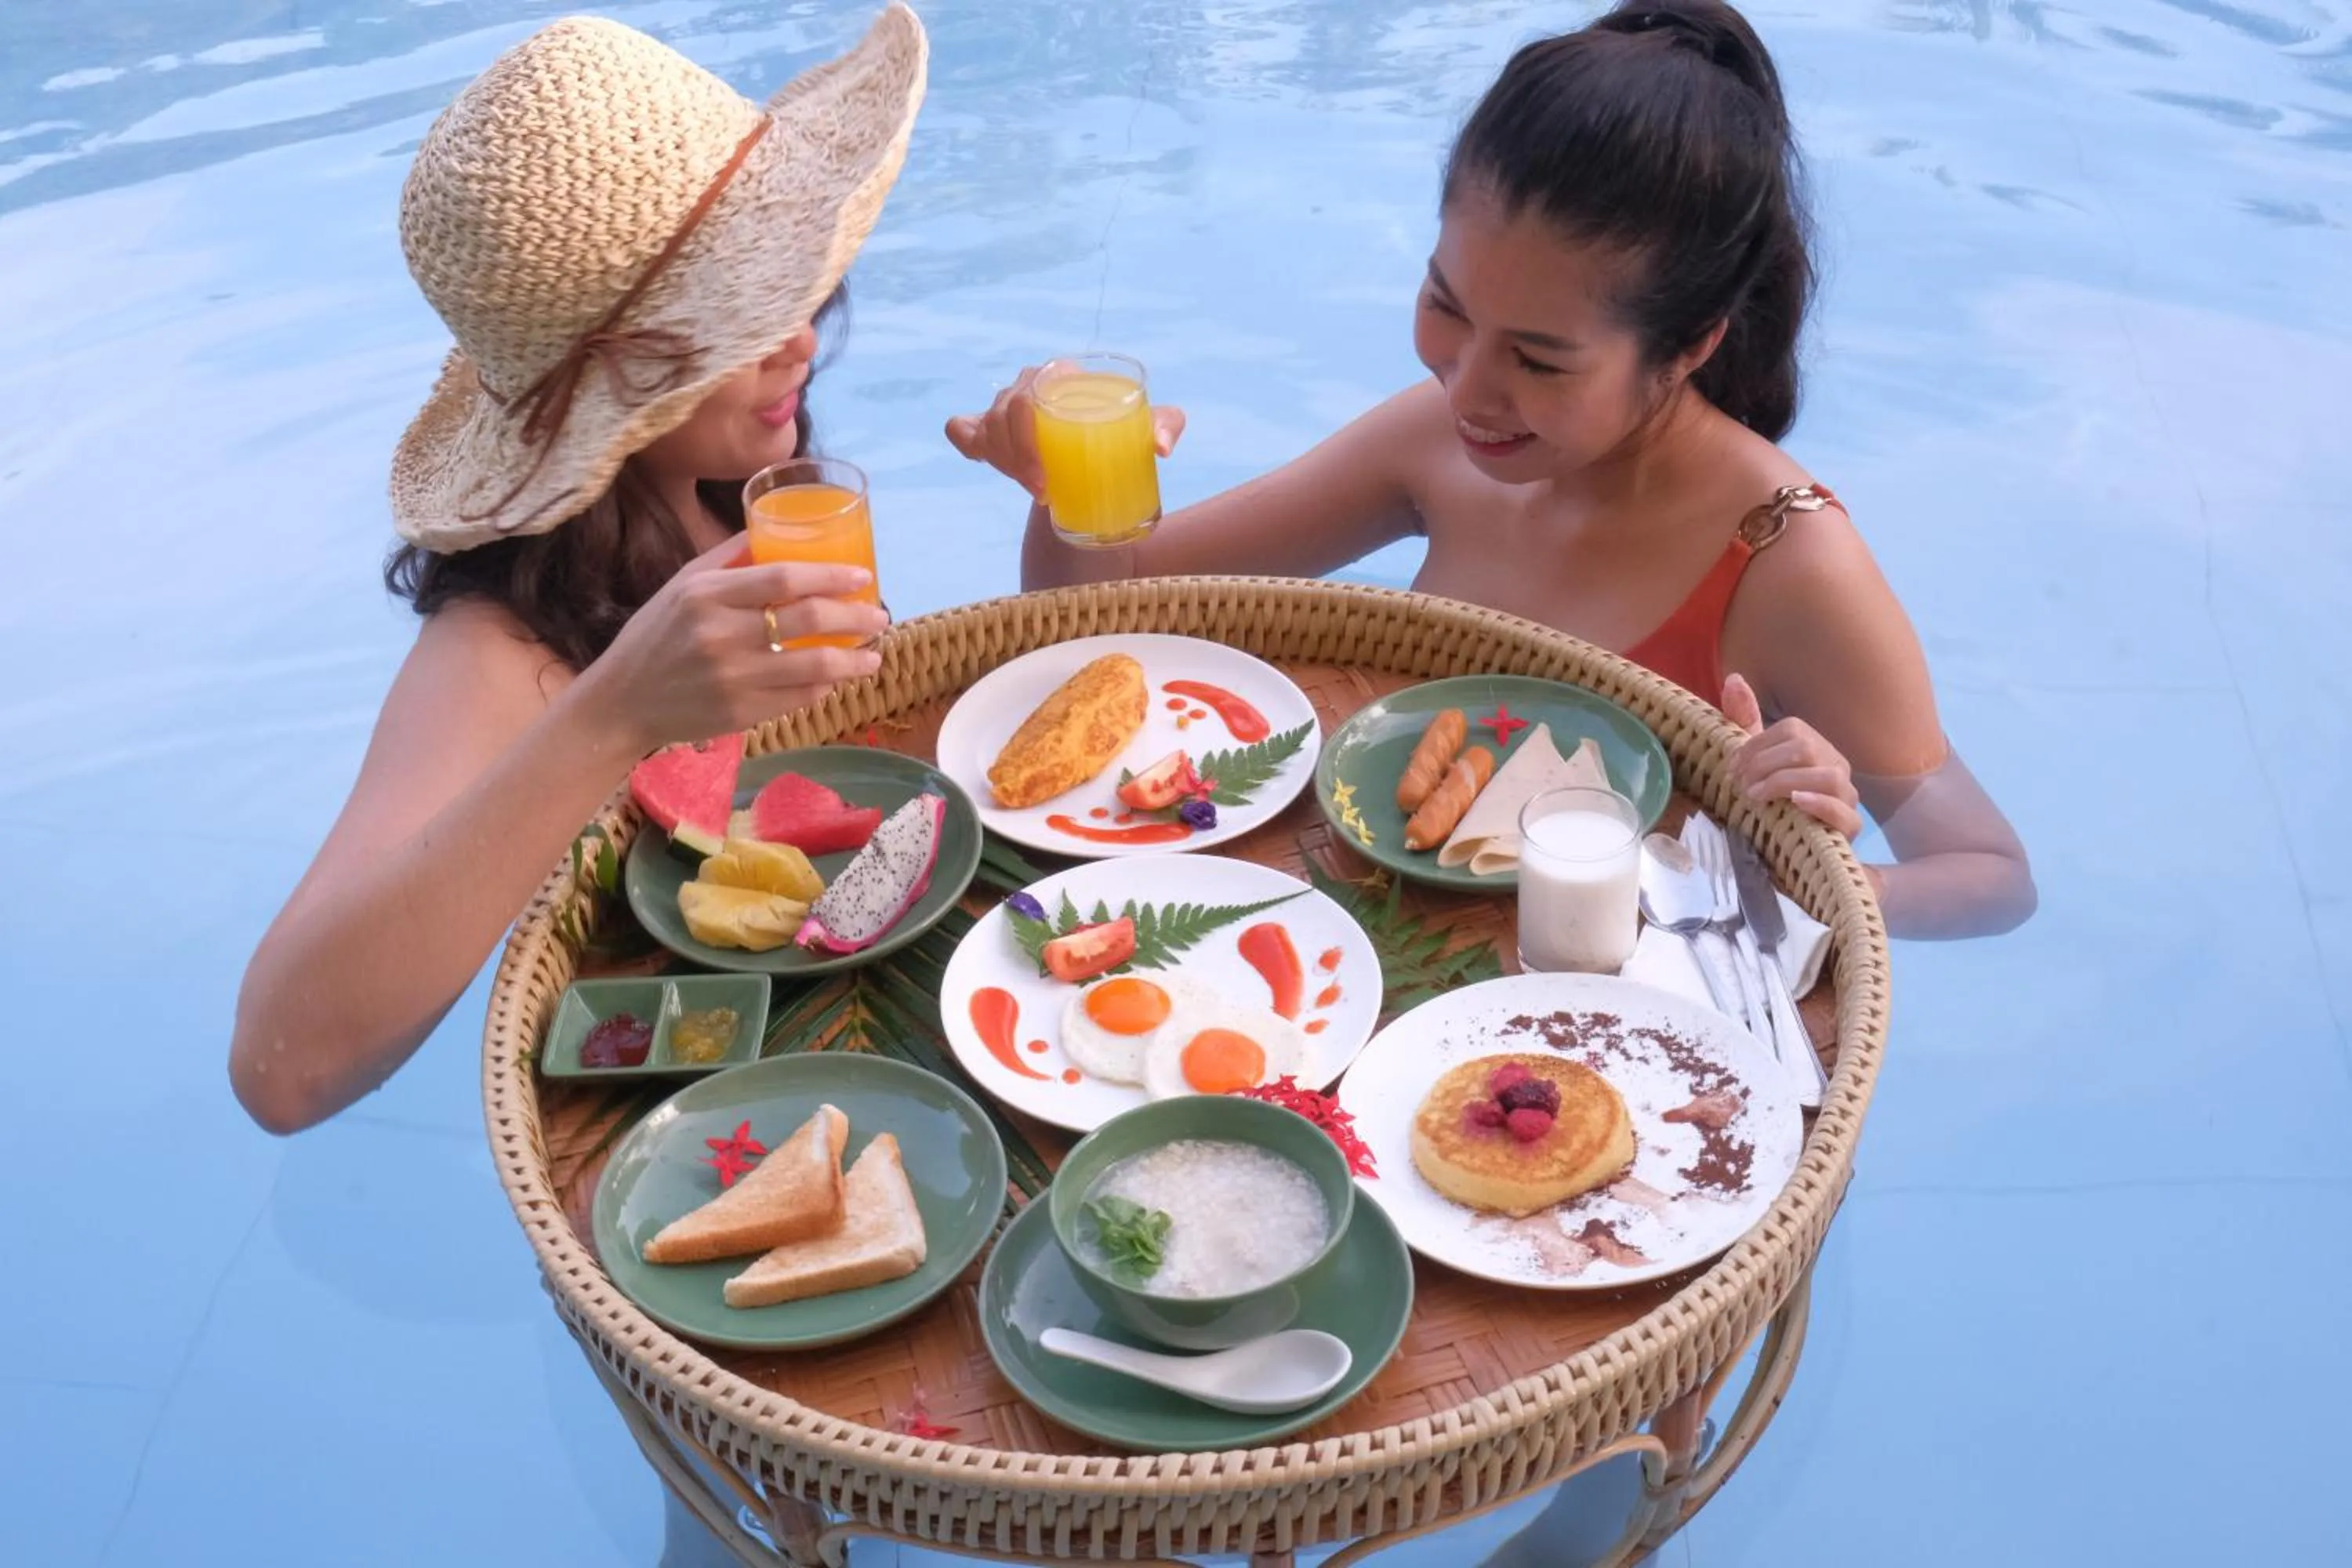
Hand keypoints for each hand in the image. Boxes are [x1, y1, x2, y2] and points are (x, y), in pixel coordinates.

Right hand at [587, 533, 888, 748]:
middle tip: (879, 616)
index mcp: (706, 594)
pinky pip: (799, 698)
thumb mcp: (684, 584)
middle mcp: (720, 634)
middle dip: (855, 616)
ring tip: (874, 655)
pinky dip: (824, 687)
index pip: (785, 578)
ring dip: (854, 661)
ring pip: (814, 666)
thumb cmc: (657, 635)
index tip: (863, 577)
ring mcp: (733, 678)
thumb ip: (730, 557)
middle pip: (808, 619)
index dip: (832, 576)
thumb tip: (777, 526)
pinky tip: (836, 679)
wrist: (622, 700)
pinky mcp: (741, 713)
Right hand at [943, 366, 1186, 500]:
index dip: (1027, 440)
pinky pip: (961, 429)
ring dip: (1001, 462)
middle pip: (1004, 414)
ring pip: (985, 428)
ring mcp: (1005, 406)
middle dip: (1015, 458)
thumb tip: (1161, 447)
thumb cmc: (1124, 434)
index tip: (1045, 483)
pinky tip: (982, 458)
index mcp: (1060, 374)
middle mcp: (1029, 383)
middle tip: (1041, 492)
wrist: (1100, 457)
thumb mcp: (1151, 428)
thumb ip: (1168, 424)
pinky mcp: (989, 429)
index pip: (1029, 393)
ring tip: (1032, 489)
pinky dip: (969, 442)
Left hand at [1723, 673, 1863, 837]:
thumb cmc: (1773, 802)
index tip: (1732, 769)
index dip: (1756, 746)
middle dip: (1765, 765)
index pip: (1791, 730)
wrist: (1795, 849)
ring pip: (1828, 776)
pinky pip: (1844, 812)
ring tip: (1756, 796)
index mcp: (1815, 747)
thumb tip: (1734, 678)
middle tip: (1740, 786)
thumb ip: (1745, 721)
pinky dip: (1819, 804)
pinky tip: (1795, 802)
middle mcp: (1835, 765)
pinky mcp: (1850, 828)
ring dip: (1784, 783)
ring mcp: (1847, 796)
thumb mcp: (1756, 761)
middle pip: (1806, 748)